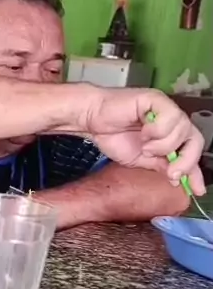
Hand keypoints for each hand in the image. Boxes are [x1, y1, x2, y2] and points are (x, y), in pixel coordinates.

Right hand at [84, 86, 205, 195]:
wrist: (93, 121)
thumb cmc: (113, 136)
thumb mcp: (141, 160)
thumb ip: (161, 166)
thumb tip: (178, 181)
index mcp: (170, 134)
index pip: (191, 151)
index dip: (195, 171)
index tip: (196, 189)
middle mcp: (172, 120)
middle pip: (195, 140)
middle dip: (186, 161)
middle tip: (171, 173)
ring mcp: (166, 108)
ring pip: (183, 130)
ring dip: (163, 145)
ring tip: (145, 146)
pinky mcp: (157, 99)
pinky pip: (170, 117)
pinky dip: (157, 130)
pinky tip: (144, 131)